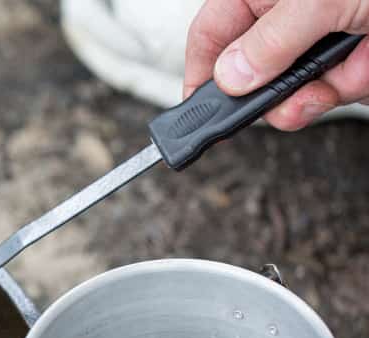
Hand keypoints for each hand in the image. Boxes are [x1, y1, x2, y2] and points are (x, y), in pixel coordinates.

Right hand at [184, 0, 368, 129]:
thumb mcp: (317, 1)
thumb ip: (269, 42)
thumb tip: (229, 79)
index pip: (209, 36)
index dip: (200, 76)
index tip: (198, 115)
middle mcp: (285, 16)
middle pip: (252, 76)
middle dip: (278, 95)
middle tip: (296, 97)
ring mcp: (316, 38)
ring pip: (296, 90)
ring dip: (324, 91)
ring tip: (350, 68)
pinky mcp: (348, 57)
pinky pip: (336, 89)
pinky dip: (355, 84)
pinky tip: (367, 61)